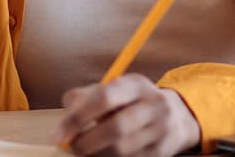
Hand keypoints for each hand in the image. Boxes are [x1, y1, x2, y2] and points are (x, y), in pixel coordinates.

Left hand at [53, 74, 199, 156]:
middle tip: (70, 147)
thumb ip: (87, 96)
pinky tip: (101, 155)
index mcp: (136, 84)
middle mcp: (153, 105)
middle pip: (115, 128)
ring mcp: (161, 131)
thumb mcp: (115, 89)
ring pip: (121, 150)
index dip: (77, 117)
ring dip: (95, 155)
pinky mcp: (161, 153)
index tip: (56, 134)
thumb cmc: (133, 102)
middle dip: (85, 142)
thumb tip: (66, 113)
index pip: (104, 98)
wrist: (178, 117)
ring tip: (85, 151)